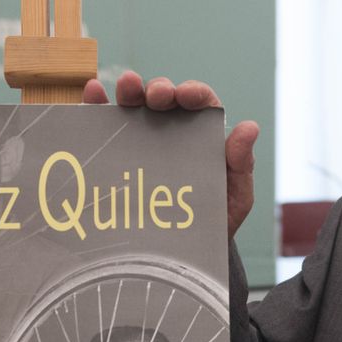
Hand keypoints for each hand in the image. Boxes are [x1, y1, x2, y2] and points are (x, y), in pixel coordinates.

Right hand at [84, 70, 258, 237]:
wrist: (186, 256)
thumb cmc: (215, 219)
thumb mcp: (236, 195)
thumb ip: (242, 163)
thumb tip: (249, 127)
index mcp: (203, 133)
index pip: (201, 102)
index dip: (194, 92)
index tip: (186, 96)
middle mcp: (172, 130)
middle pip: (165, 97)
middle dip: (159, 88)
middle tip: (156, 97)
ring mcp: (143, 140)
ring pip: (135, 105)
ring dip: (129, 90)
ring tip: (126, 86)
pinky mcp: (118, 155)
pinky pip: (106, 126)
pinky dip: (97, 105)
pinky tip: (92, 91)